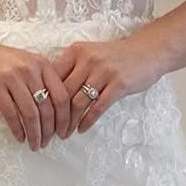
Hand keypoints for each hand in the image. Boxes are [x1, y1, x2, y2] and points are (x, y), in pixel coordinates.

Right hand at [0, 32, 73, 147]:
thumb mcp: (25, 63)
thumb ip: (41, 80)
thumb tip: (55, 110)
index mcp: (41, 64)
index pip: (61, 96)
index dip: (65, 118)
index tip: (64, 132)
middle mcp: (30, 69)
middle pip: (47, 107)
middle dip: (50, 130)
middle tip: (48, 143)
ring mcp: (12, 77)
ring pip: (31, 114)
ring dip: (35, 134)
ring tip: (35, 145)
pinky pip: (11, 114)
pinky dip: (17, 129)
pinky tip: (20, 138)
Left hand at [52, 29, 168, 134]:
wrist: (147, 51)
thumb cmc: (114, 57)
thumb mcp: (90, 55)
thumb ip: (71, 69)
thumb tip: (47, 92)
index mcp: (75, 51)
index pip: (52, 77)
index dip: (44, 98)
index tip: (39, 114)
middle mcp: (87, 60)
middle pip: (63, 93)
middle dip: (54, 115)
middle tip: (49, 130)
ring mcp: (103, 72)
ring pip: (78, 102)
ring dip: (69, 122)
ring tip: (64, 133)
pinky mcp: (118, 84)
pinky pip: (98, 107)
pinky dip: (87, 121)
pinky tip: (81, 129)